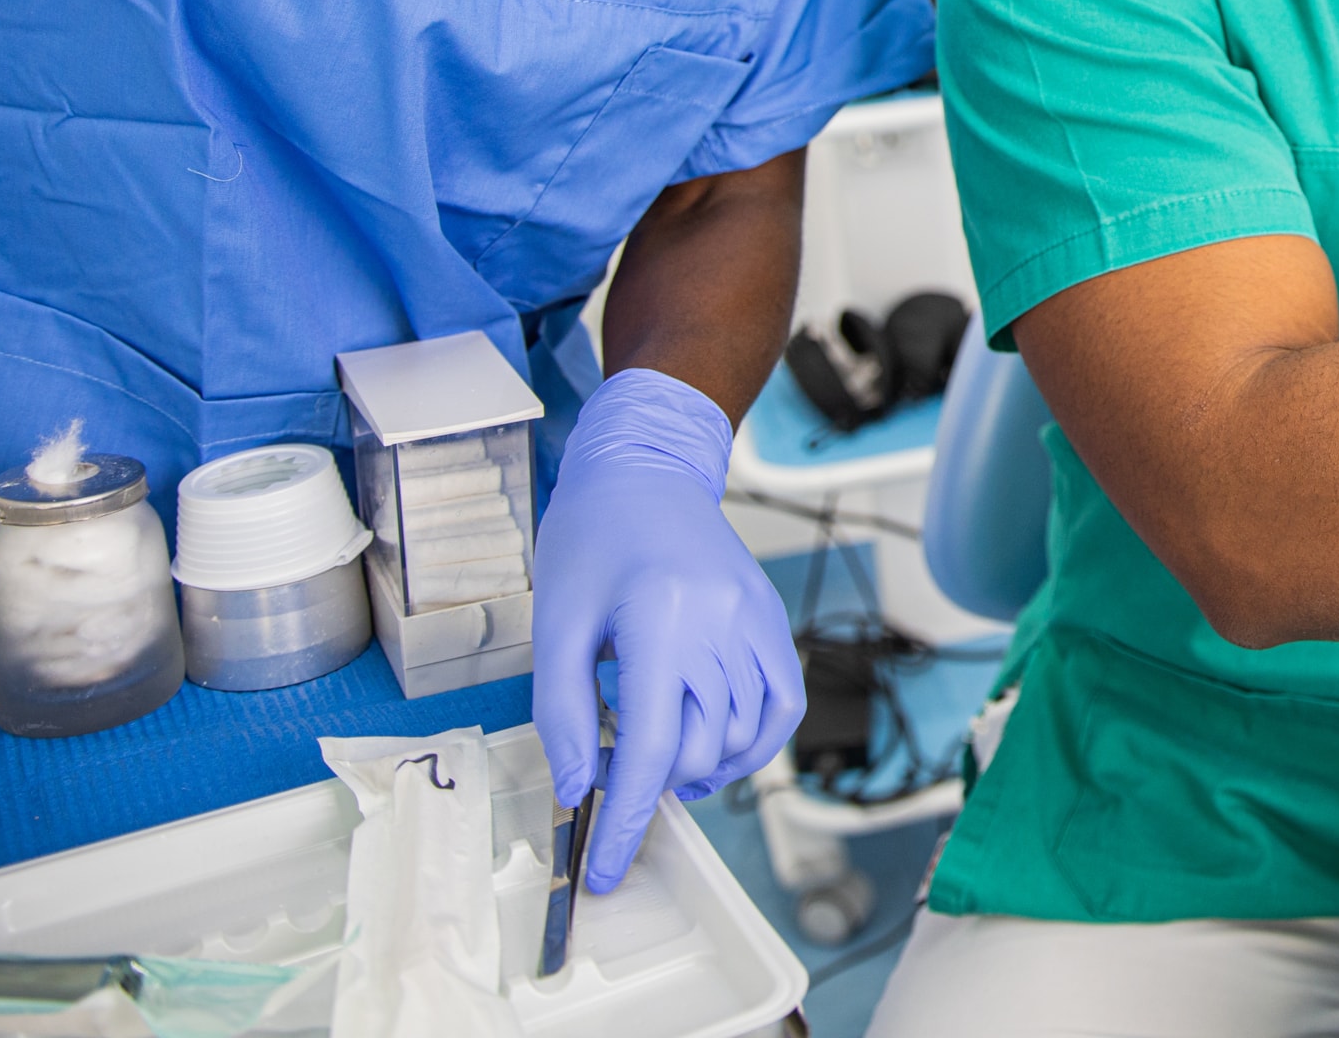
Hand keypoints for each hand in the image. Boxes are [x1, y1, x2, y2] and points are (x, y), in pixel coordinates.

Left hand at [533, 367, 803, 890]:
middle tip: (611, 768)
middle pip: (699, 751)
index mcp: (661, 622)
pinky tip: (714, 744)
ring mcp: (757, 622)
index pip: (653, 751)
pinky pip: (783, 705)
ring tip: (659, 756)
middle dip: (653, 784)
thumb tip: (581, 789)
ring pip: (744, 737)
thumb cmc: (592, 538)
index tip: (607, 870)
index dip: (627, 821)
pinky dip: (753, 742)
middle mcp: (722, 624)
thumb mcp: (555, 625)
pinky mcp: (773, 620)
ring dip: (701, 767)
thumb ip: (565, 713)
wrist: (646, 469)